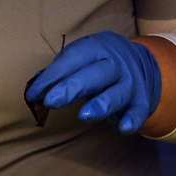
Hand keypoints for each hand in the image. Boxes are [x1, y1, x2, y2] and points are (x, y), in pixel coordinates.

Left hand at [25, 32, 162, 133]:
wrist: (141, 63)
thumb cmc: (98, 63)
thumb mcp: (82, 58)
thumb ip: (60, 72)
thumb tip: (35, 88)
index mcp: (97, 48)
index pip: (73, 59)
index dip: (53, 77)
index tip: (34, 94)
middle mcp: (116, 63)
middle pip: (95, 74)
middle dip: (73, 87)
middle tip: (52, 101)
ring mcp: (130, 83)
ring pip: (116, 93)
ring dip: (101, 104)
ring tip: (84, 116)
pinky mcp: (141, 102)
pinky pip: (138, 112)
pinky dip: (132, 120)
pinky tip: (124, 128)